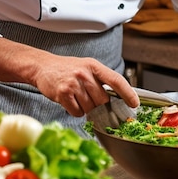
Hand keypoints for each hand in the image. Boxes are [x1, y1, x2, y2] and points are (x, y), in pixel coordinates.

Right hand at [0, 38, 139, 116]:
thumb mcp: (87, 67)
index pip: (116, 80)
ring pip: (90, 108)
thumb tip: (118, 98)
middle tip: (92, 101)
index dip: (128, 93)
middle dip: (100, 106)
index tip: (134, 104)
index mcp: (94, 66)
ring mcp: (74, 83)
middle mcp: (85, 73)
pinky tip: (70, 102)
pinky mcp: (63, 94)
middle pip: (103, 100)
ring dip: (86, 108)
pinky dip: (75, 111)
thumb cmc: (67, 69)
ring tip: (78, 98)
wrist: (43, 67)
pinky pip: (77, 112)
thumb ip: (101, 80)